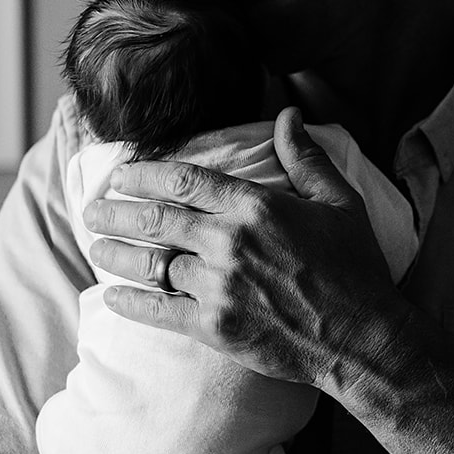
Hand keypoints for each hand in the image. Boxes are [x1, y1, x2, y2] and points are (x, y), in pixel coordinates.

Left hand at [83, 107, 408, 387]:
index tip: (120, 175)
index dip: (144, 174)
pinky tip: (111, 297)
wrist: (362, 338)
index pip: (183, 180)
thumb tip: (289, 114)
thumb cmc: (356, 267)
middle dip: (116, 212)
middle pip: (155, 220)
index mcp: (256, 206)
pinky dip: (129, 303)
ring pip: (149, 264)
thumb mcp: (340, 202)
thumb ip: (306, 158)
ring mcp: (218, 286)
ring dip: (115, 254)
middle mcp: (229, 241)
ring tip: (96, 248)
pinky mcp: (213, 327)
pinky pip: (157, 311)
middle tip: (91, 210)